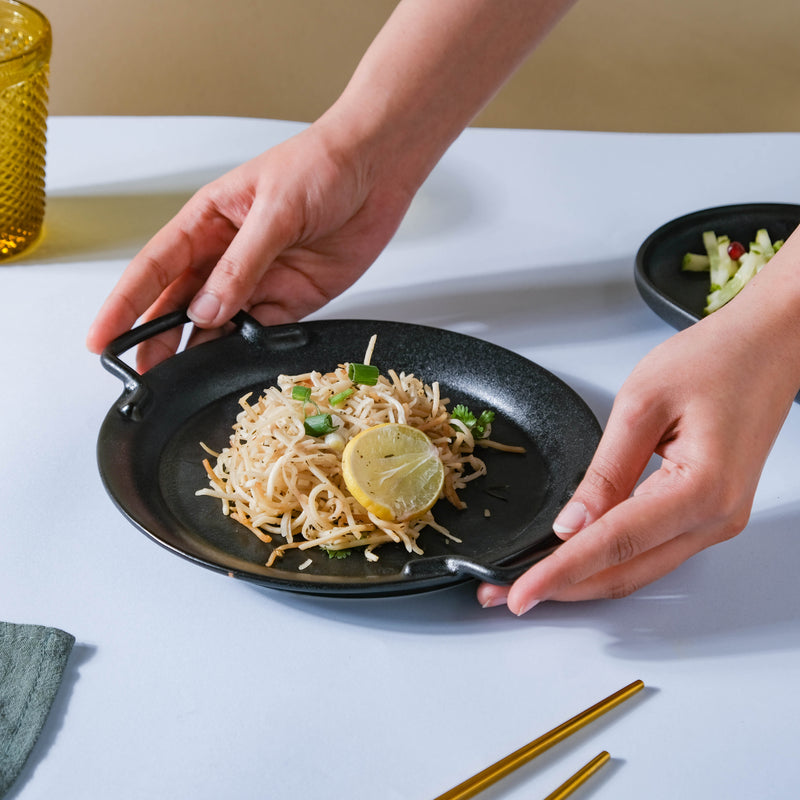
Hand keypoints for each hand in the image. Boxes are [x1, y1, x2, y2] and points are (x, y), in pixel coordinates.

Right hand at [86, 121, 415, 371]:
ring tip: (184, 382)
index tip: (102, 337)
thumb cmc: (321, 165)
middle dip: (158, 341)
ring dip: (202, 352)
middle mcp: (228, 256)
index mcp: (208, 223)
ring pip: (219, 325)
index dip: (125, 304)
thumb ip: (242, 263)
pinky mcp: (294, 299)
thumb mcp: (274, 209)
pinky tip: (236, 364)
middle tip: (143, 376)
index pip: (154, 268)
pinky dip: (249, 350)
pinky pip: (263, 332)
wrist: (378, 168)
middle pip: (181, 306)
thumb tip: (206, 310)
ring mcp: (260, 280)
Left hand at [477, 290, 799, 613]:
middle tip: (508, 592)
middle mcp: (716, 517)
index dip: (559, 573)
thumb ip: (605, 470)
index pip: (612, 545)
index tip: (519, 592)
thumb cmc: (719, 359)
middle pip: (626, 572)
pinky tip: (576, 557)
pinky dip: (609, 558)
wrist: (771, 345)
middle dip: (562, 587)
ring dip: (584, 578)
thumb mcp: (642, 405)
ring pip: (639, 568)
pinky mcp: (709, 511)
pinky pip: (653, 549)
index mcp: (701, 489)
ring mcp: (716, 520)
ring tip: (532, 578)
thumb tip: (572, 523)